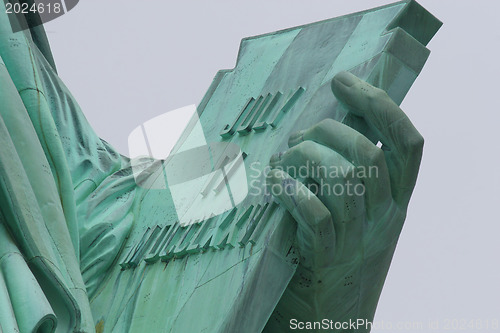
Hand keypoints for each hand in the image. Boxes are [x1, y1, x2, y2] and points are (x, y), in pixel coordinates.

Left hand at [264, 71, 423, 330]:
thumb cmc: (336, 258)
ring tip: (282, 163)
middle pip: (368, 155)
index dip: (379, 105)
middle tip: (299, 138)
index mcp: (397, 202)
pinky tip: (276, 185)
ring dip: (305, 158)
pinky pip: (317, 215)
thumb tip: (319, 131)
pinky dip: (293, 192)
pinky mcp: (327, 260)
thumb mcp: (357, 217)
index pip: (407, 143)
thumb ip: (349, 177)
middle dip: (327, 132)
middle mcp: (385, 218)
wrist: (332, 321)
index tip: (345, 83)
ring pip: (343, 179)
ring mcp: (358, 240)